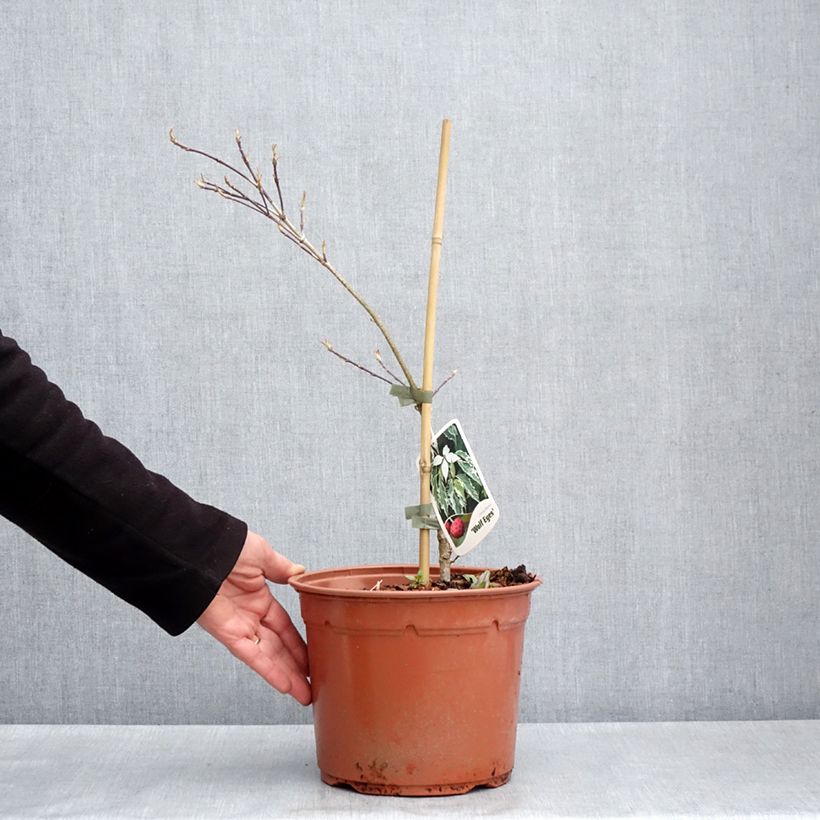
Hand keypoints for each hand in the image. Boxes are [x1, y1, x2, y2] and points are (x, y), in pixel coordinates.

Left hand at [197, 530, 310, 704]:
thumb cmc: (226, 547)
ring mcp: (239, 626)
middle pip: (279, 647)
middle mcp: (249, 616)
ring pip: (268, 656)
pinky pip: (252, 656)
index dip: (299, 642)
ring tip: (305, 694)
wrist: (198, 551)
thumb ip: (281, 568)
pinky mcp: (227, 634)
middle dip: (296, 666)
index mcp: (258, 596)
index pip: (284, 626)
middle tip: (313, 684)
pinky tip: (285, 684)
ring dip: (287, 676)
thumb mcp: (261, 555)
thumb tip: (300, 572)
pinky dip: (268, 671)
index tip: (313, 656)